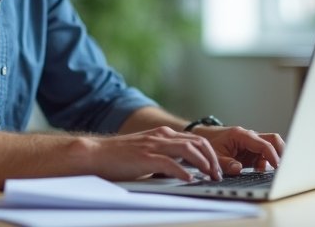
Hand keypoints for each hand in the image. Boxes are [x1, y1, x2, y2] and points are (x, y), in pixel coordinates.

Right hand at [84, 126, 222, 181]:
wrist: (96, 154)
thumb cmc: (119, 157)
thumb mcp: (146, 152)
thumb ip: (163, 156)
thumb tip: (182, 171)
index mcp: (162, 134)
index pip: (195, 139)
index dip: (210, 153)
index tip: (217, 168)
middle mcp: (161, 136)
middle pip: (198, 142)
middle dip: (212, 158)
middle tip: (218, 174)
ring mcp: (153, 145)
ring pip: (188, 149)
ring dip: (203, 164)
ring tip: (209, 176)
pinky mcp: (145, 157)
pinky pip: (170, 163)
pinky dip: (183, 172)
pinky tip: (190, 180)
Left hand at [192, 125, 284, 174]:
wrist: (204, 137)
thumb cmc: (210, 143)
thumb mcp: (214, 155)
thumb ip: (225, 163)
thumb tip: (238, 169)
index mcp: (241, 135)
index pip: (263, 144)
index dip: (272, 155)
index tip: (277, 167)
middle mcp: (249, 137)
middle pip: (273, 140)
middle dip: (282, 152)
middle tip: (284, 167)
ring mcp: (252, 144)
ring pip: (271, 147)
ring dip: (274, 158)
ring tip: (273, 172)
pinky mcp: (252, 151)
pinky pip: (265, 155)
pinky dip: (267, 163)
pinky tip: (261, 172)